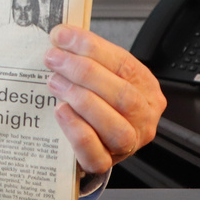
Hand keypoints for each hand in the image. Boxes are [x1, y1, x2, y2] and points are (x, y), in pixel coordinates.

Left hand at [44, 25, 166, 174]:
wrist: (83, 143)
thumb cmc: (92, 103)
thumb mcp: (96, 76)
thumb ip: (85, 57)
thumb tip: (61, 35)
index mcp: (145, 90)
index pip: (124, 64)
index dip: (91, 47)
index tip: (62, 36)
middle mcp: (143, 119)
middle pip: (123, 95)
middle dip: (84, 72)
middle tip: (54, 59)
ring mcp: (127, 144)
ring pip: (115, 126)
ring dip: (81, 99)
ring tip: (55, 83)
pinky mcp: (104, 164)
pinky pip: (96, 153)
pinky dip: (77, 131)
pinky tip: (61, 111)